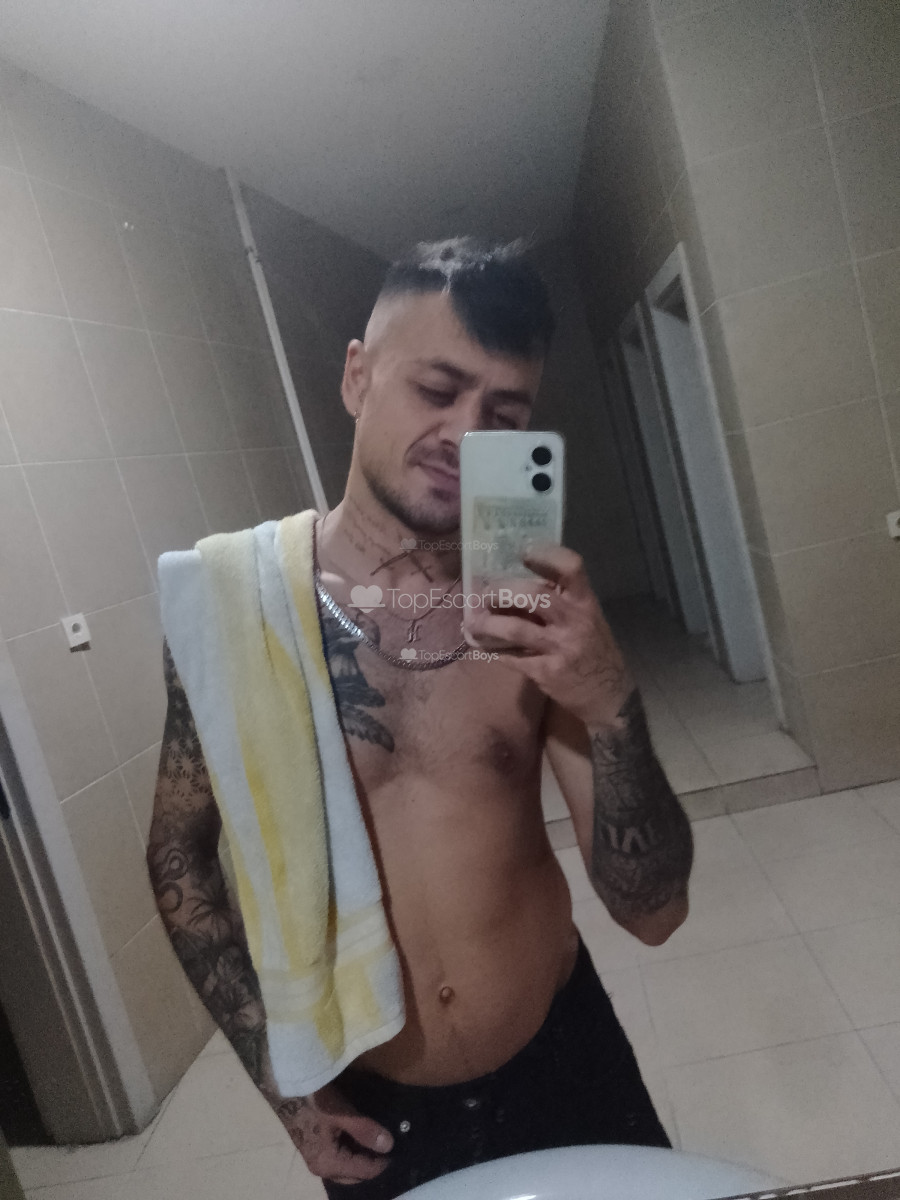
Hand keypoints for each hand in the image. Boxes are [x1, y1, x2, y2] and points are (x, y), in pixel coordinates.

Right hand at [272, 1083, 393, 1183]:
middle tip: (389, 1148)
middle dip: (371, 1164)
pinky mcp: (313, 1144)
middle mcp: (321, 1167)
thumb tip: (389, 1146)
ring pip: (345, 1165)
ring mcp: (315, 1156)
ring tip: (377, 1140)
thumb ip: (366, 1131)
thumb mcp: (343, 1113)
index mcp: (329, 1164)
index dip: (382, 1163)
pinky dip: (350, 1149)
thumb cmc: (314, 1100)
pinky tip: (359, 1134)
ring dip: (361, 1156)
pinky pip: (337, 1154)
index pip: (363, 1172)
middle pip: (353, 1175)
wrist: (285, 1086)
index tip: (399, 1151)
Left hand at [466, 543, 633, 728]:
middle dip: (501, 591)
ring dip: (487, 624)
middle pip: (534, 595)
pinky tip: (480, 646)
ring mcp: (561, 647)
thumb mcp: (587, 619)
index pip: (571, 568)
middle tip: (484, 594)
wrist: (607, 695)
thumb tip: (514, 585)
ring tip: (471, 623)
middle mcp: (575, 621)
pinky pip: (511, 657)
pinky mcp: (547, 672)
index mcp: (586, 602)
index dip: (546, 555)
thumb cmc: (592, 649)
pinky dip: (491, 651)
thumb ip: (560, 602)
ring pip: (515, 628)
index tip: (522, 552)